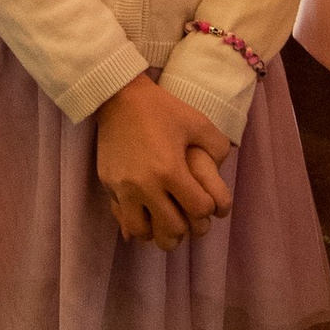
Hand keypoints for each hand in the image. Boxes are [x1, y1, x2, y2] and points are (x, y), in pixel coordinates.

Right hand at [95, 73, 234, 251]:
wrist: (118, 97)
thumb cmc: (161, 108)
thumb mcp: (198, 122)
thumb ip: (218, 148)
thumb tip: (221, 170)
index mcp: (170, 170)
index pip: (198, 209)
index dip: (210, 210)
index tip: (210, 204)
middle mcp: (145, 185)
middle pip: (171, 229)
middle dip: (186, 228)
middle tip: (190, 220)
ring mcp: (123, 188)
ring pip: (142, 232)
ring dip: (157, 232)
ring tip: (164, 221)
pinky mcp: (108, 185)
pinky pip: (122, 218)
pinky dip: (137, 222)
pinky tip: (146, 214)